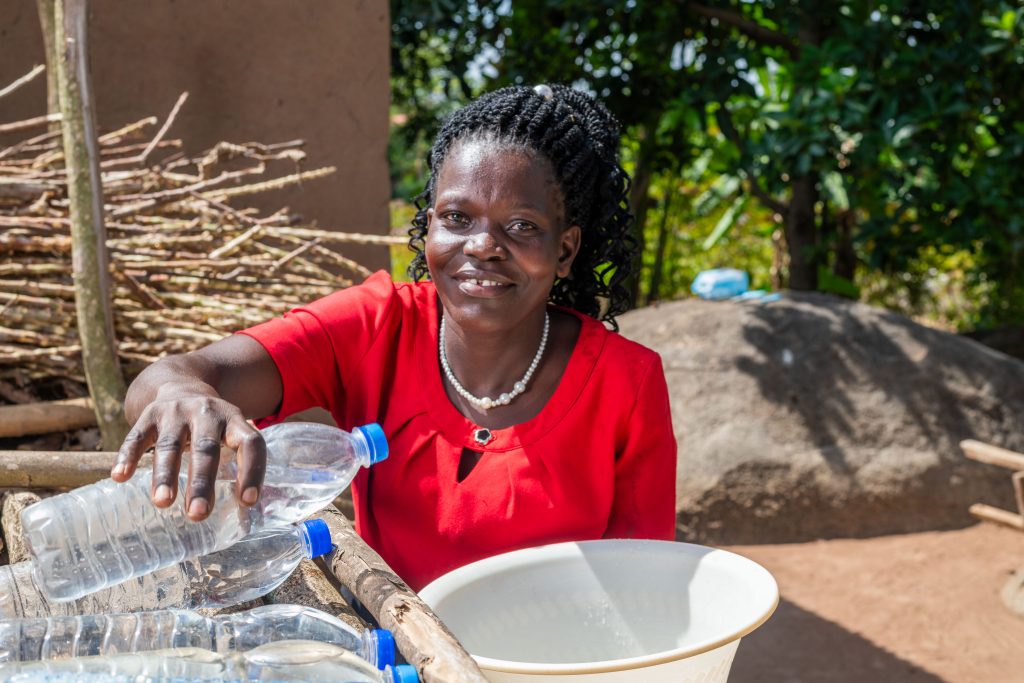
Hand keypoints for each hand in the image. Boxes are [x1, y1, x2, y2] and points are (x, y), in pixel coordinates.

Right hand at [112, 393, 266, 521]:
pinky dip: (127, 456)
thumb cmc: (212, 425)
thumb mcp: (231, 432)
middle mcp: (207, 413)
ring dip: (166, 475)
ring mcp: (176, 412)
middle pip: (206, 449)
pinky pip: (137, 437)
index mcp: (234, 420)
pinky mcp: (149, 414)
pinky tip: (120, 477)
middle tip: (197, 514)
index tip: (248, 502)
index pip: (250, 443)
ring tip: (163, 503)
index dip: (253, 471)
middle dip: (201, 482)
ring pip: (170, 445)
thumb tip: (243, 512)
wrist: (181, 384)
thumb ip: (236, 463)